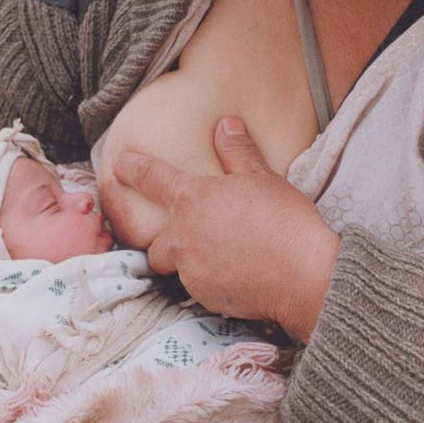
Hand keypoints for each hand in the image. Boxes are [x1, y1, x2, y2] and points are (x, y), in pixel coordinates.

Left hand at [113, 117, 338, 340]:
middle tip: (188, 237)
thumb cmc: (285, 221)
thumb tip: (225, 125)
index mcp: (194, 199)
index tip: (118, 166)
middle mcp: (184, 235)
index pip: (152, 178)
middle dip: (164, 241)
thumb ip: (237, 152)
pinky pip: (197, 289)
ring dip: (187, 262)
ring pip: (176, 267)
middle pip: (155, 242)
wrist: (304, 274)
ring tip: (216, 259)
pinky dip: (209, 282)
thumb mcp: (262, 178)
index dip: (133, 169)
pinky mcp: (205, 297)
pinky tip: (234, 276)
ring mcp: (192, 269)